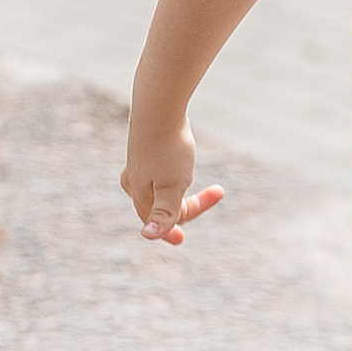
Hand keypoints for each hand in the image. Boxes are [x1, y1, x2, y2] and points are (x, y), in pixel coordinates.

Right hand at [120, 116, 224, 245]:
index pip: (159, 222)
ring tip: (198, 189)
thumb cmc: (168, 149)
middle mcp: (134, 184)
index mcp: (141, 196)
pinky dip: (169, 180)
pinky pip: (156, 174)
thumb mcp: (171, 185)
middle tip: (218, 193)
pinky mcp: (145, 151)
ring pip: (157, 191)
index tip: (181, 240)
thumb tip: (148, 236)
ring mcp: (137, 166)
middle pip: (160, 207)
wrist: (158, 110)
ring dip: (180, 194)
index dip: (171, 231)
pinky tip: (171, 173)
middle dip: (189, 206)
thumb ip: (164, 212)